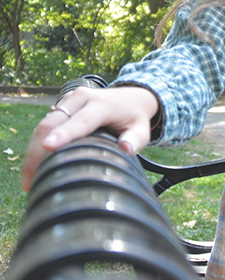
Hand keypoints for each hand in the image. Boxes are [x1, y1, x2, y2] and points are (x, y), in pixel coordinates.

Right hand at [21, 86, 159, 191]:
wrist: (130, 97)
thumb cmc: (134, 118)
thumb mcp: (141, 129)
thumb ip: (135, 139)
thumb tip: (126, 149)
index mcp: (101, 105)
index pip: (81, 121)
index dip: (64, 134)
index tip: (49, 146)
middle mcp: (81, 98)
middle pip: (52, 123)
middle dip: (38, 151)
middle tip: (30, 181)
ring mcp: (68, 100)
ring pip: (43, 124)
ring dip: (33, 151)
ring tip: (28, 180)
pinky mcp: (62, 106)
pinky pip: (44, 125)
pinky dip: (37, 145)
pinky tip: (34, 167)